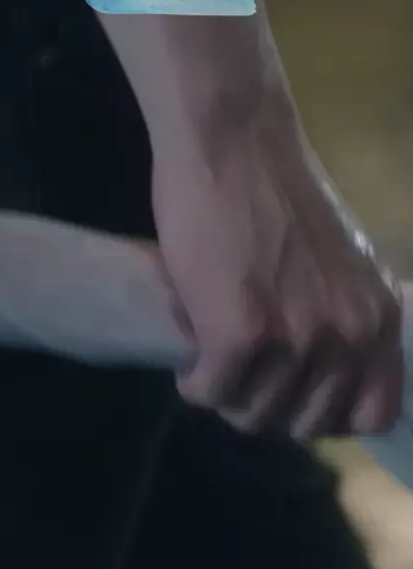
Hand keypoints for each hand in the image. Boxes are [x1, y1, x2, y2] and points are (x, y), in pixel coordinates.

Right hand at [152, 97, 402, 438]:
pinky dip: (193, 380)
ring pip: (250, 416)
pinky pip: (209, 393)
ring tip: (211, 353)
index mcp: (379, 320)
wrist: (235, 142)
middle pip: (301, 425)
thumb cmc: (279, 196)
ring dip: (224, 393)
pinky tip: (190, 348)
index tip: (292, 396)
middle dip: (263, 407)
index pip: (372, 416)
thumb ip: (348, 320)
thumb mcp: (344, 266)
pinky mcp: (240, 333)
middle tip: (238, 372)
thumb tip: (331, 377)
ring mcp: (297, 338)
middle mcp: (349, 336)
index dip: (326, 417)